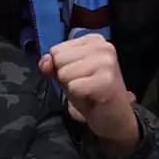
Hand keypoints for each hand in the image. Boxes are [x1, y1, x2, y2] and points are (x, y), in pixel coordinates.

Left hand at [39, 34, 139, 155]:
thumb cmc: (90, 92)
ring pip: (64, 73)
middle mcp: (103, 46)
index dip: (63, 67)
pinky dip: (79, 96)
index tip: (80, 75)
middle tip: (85, 84)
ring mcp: (106, 62)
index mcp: (94, 40)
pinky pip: (73, 87)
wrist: (114, 119)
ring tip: (88, 90)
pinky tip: (93, 97)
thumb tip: (45, 62)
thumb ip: (53, 65)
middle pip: (59, 59)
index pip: (56, 49)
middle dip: (67, 76)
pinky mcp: (106, 80)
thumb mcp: (68, 74)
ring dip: (73, 86)